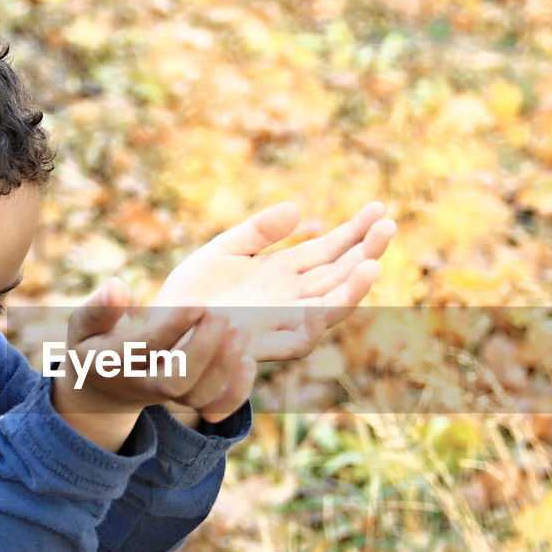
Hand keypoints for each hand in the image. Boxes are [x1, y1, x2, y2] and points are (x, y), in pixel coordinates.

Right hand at [53, 279, 255, 428]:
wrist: (105, 387)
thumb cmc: (95, 345)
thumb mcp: (83, 326)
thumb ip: (99, 308)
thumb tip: (117, 286)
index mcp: (114, 363)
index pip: (146, 348)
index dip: (173, 327)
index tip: (198, 303)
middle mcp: (143, 384)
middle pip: (176, 381)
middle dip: (203, 351)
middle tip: (222, 317)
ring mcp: (167, 397)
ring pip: (198, 397)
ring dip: (223, 367)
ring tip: (240, 332)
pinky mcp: (187, 402)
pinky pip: (214, 409)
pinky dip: (236, 393)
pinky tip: (247, 362)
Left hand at [153, 201, 395, 360]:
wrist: (162, 330)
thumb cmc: (191, 292)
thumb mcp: (225, 249)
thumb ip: (259, 230)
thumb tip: (299, 209)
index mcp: (283, 273)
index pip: (329, 249)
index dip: (355, 231)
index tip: (379, 208)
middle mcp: (290, 298)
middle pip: (339, 273)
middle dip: (366, 251)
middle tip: (389, 225)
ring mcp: (281, 321)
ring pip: (329, 305)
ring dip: (353, 287)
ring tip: (374, 263)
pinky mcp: (265, 343)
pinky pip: (301, 337)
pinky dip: (320, 320)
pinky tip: (334, 302)